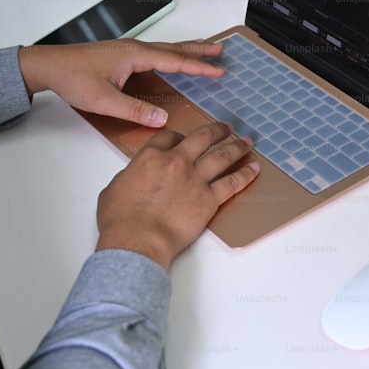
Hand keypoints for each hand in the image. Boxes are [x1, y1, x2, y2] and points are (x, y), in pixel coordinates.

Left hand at [18, 40, 225, 126]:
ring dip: (187, 49)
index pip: (175, 60)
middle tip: (221, 50)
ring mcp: (129, 49)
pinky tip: (171, 58)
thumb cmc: (73, 79)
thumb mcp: (104, 100)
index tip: (218, 70)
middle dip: (199, 49)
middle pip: (175, 48)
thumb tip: (161, 119)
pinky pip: (156, 51)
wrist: (49, 65)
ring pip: (165, 48)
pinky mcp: (122, 54)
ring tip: (205, 49)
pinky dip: (171, 53)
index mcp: (135, 56)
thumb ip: (134, 110)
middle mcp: (135, 48)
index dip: (198, 66)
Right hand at [95, 122, 259, 269]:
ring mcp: (195, 179)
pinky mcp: (209, 199)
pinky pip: (233, 182)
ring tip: (246, 143)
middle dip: (217, 131)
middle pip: (202, 138)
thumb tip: (135, 177)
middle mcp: (176, 162)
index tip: (185, 139)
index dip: (179, 136)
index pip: (169, 137)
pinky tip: (254, 168)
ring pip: (222, 155)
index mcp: (151, 157)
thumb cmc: (121, 220)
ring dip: (237, 147)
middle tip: (226, 128)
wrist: (138, 240)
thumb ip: (131, 176)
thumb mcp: (114, 188)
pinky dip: (246, 174)